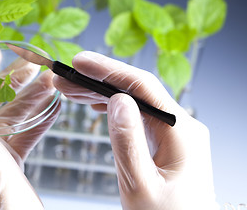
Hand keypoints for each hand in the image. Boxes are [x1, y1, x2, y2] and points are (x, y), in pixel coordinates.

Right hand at [53, 51, 217, 209]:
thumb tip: (118, 100)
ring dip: (102, 94)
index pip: (142, 86)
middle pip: (136, 91)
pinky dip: (113, 109)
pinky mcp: (163, 140)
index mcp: (181, 131)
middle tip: (65, 78)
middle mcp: (180, 125)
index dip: (108, 69)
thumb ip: (129, 142)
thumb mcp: (141, 185)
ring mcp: (172, 132)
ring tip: (71, 91)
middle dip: (98, 81)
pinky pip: (136, 116)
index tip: (79, 62)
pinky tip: (94, 104)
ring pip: (134, 102)